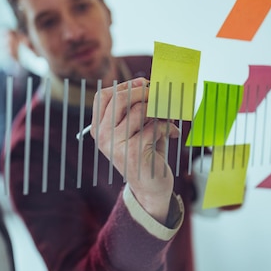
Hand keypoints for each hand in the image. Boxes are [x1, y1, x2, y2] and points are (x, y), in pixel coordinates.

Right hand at [90, 77, 179, 221]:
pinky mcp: (132, 153)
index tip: (144, 83)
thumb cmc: (145, 152)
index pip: (104, 96)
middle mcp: (102, 136)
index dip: (126, 85)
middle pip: (120, 98)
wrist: (150, 187)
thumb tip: (150, 83)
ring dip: (159, 112)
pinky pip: (154, 127)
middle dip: (143, 92)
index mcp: (98, 128)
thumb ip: (138, 107)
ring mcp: (115, 145)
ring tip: (168, 119)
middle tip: (159, 95)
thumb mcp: (137, 128)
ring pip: (139, 111)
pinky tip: (173, 133)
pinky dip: (168, 127)